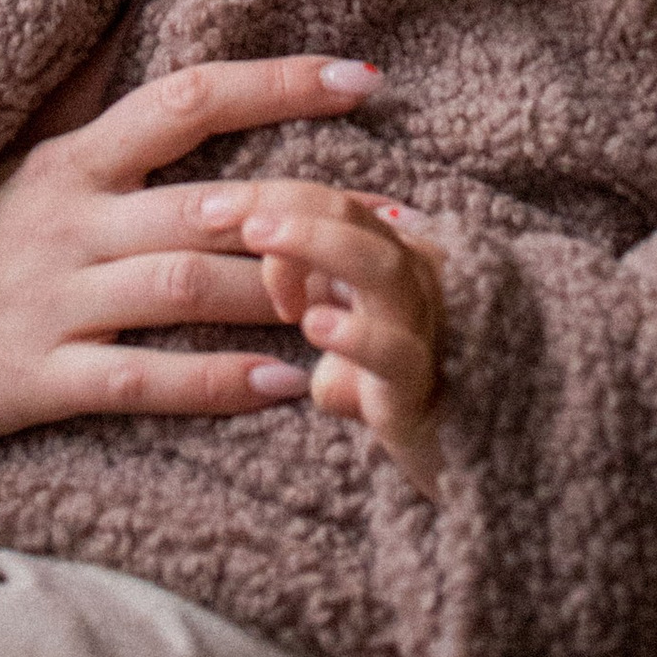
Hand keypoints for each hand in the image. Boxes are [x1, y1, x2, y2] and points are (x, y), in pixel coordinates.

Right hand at [0, 47, 384, 454]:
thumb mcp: (15, 152)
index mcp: (70, 157)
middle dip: (313, 206)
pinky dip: (215, 384)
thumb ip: (87, 85)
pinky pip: (141, 380)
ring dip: (281, 293)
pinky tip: (285, 385)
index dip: (277, 85)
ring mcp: (54, 299)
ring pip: (185, 287)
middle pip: (208, 199)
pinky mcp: (37, 380)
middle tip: (406, 217)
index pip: (188, 98)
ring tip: (364, 304)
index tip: (364, 78)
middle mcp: (70, 219)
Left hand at [239, 186, 445, 496]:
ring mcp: (421, 330)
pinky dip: (355, 333)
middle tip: (227, 216)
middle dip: (284, 206)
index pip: (328, 200)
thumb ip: (300, 279)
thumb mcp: (334, 320)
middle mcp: (411, 278)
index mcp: (388, 253)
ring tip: (264, 242)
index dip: (268, 195)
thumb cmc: (380, 382)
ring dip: (318, 244)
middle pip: (351, 215)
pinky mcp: (419, 388)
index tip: (208, 208)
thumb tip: (246, 246)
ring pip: (380, 266)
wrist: (447, 461)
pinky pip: (394, 352)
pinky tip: (315, 323)